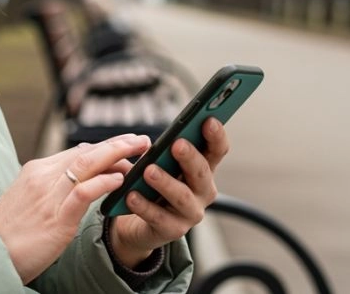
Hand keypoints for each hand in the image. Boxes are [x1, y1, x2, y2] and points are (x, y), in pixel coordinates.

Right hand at [0, 133, 150, 283]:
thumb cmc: (9, 232)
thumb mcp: (28, 200)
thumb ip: (51, 183)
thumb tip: (78, 166)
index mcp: (36, 171)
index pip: (77, 152)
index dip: (105, 148)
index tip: (126, 146)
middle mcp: (42, 177)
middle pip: (86, 152)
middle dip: (117, 144)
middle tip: (142, 140)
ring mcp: (48, 196)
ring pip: (87, 165)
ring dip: (117, 154)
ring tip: (139, 151)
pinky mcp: (56, 219)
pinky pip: (83, 193)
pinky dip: (103, 182)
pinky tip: (120, 179)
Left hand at [108, 117, 229, 267]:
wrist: (138, 223)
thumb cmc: (152, 185)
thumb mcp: (159, 164)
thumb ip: (162, 152)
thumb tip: (151, 142)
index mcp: (204, 169)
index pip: (218, 150)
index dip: (216, 135)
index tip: (208, 120)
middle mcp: (203, 191)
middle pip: (201, 172)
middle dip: (190, 157)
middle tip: (177, 144)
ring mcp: (190, 213)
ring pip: (182, 196)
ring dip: (166, 182)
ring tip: (149, 171)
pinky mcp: (173, 230)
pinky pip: (158, 217)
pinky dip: (144, 206)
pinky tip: (131, 195)